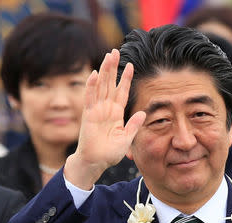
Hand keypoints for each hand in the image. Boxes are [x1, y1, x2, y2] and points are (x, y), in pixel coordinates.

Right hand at [64, 49, 145, 188]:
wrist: (95, 162)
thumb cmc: (110, 153)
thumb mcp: (127, 139)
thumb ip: (134, 125)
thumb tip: (143, 112)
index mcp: (116, 113)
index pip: (122, 92)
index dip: (126, 79)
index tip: (131, 65)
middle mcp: (106, 109)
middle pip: (110, 84)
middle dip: (113, 68)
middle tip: (115, 51)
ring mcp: (97, 110)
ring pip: (101, 86)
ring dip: (105, 71)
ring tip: (108, 56)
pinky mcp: (88, 115)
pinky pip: (90, 98)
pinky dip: (92, 86)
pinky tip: (95, 74)